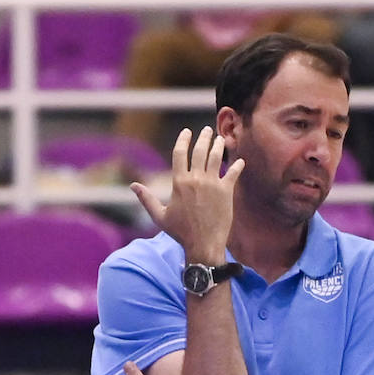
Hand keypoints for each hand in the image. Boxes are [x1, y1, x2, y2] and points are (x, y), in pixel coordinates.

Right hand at [130, 127, 244, 262]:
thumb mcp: (159, 216)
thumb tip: (133, 186)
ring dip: (218, 146)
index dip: (183, 139)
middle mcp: (196, 179)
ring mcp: (212, 184)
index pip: (180, 153)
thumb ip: (146, 198)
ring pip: (216, 158)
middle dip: (203, 137)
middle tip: (206, 130)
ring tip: (220, 139)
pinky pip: (233, 174)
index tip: (187, 132)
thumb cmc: (181, 232)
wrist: (203, 244)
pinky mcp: (226, 192)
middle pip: (200, 151)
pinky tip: (240, 160)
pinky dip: (237, 166)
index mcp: (179, 182)